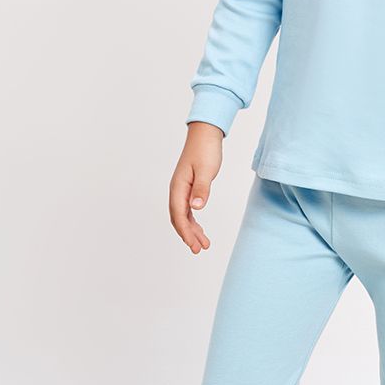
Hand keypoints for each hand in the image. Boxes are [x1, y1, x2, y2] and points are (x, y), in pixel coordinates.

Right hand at [169, 122, 223, 253]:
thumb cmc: (205, 150)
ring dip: (191, 231)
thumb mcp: (207, 170)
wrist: (205, 134)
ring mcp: (182, 189)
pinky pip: (187, 209)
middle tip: (198, 250)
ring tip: (202, 245)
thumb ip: (201, 189)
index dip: (186, 232)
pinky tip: (200, 229)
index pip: (179, 215)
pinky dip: (193, 221)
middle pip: (179, 218)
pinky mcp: (188, 187)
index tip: (194, 245)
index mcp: (178, 187)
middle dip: (187, 235)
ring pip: (183, 216)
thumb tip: (196, 208)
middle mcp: (177, 190)